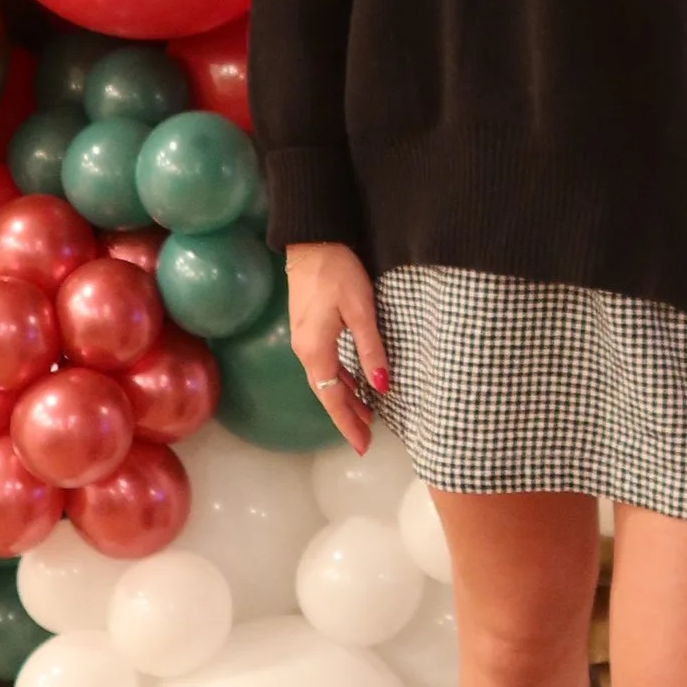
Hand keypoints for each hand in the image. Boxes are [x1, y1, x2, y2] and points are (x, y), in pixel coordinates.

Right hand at [286, 241, 388, 452]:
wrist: (312, 241)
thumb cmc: (337, 272)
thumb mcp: (360, 311)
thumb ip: (370, 349)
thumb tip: (382, 386)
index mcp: (316, 351)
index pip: (333, 398)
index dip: (348, 423)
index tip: (362, 445)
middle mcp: (305, 351)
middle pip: (327, 393)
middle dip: (347, 416)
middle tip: (367, 438)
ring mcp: (304, 339)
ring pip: (325, 379)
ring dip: (345, 398)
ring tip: (366, 415)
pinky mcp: (308, 328)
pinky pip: (324, 365)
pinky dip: (340, 379)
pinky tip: (355, 382)